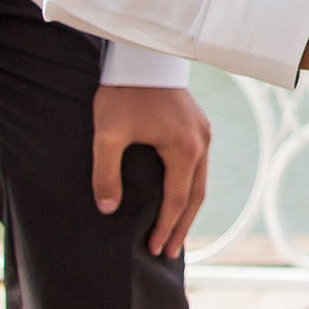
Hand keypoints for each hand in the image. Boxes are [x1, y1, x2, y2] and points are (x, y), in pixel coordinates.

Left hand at [92, 84, 211, 258]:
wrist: (141, 56)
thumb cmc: (123, 93)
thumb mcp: (107, 135)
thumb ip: (106, 174)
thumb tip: (108, 209)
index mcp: (184, 148)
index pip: (177, 200)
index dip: (166, 227)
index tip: (155, 249)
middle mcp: (201, 142)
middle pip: (196, 196)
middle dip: (182, 226)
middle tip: (171, 252)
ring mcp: (202, 132)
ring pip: (200, 181)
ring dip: (188, 208)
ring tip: (177, 230)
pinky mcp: (197, 124)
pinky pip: (198, 165)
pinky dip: (190, 187)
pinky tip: (179, 194)